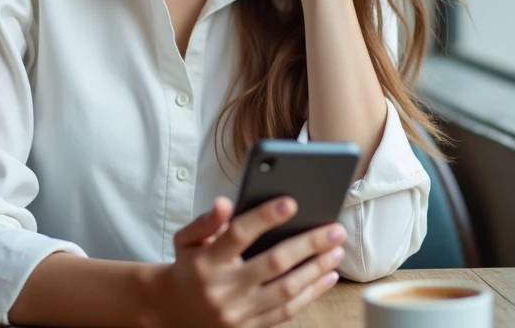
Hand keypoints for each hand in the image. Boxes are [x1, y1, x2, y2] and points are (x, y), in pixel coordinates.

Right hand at [146, 196, 345, 327]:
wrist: (177, 310)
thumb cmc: (189, 266)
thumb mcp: (186, 239)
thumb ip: (206, 221)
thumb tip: (225, 203)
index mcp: (205, 261)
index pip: (238, 234)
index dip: (264, 217)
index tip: (291, 202)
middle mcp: (222, 289)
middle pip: (273, 262)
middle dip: (308, 244)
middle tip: (334, 229)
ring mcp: (238, 312)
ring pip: (286, 289)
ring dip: (317, 269)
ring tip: (337, 250)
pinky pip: (287, 311)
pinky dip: (312, 293)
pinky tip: (328, 276)